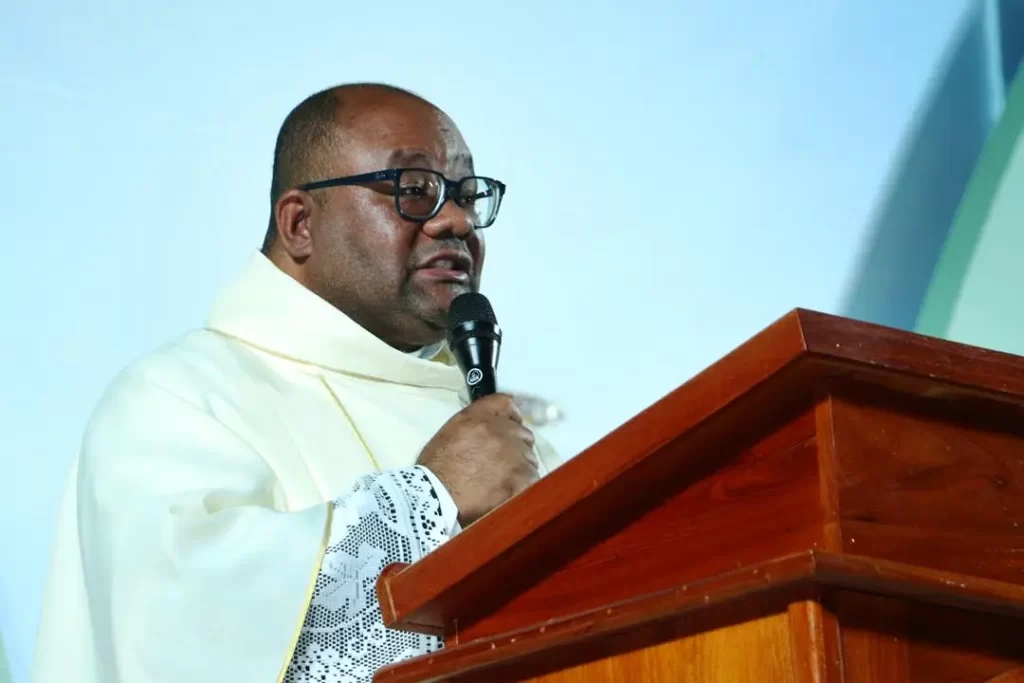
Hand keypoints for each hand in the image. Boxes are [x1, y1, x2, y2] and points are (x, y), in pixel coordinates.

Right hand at [417, 393, 538, 525]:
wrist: (436, 497)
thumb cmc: (436, 469)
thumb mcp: (449, 433)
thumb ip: (472, 424)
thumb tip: (488, 429)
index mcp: (480, 418)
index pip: (505, 403)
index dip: (510, 415)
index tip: (509, 426)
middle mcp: (501, 431)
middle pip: (522, 434)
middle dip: (515, 446)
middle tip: (500, 463)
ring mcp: (514, 455)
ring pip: (529, 459)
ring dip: (519, 468)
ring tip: (500, 482)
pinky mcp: (522, 479)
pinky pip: (531, 479)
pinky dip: (522, 486)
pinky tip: (507, 493)